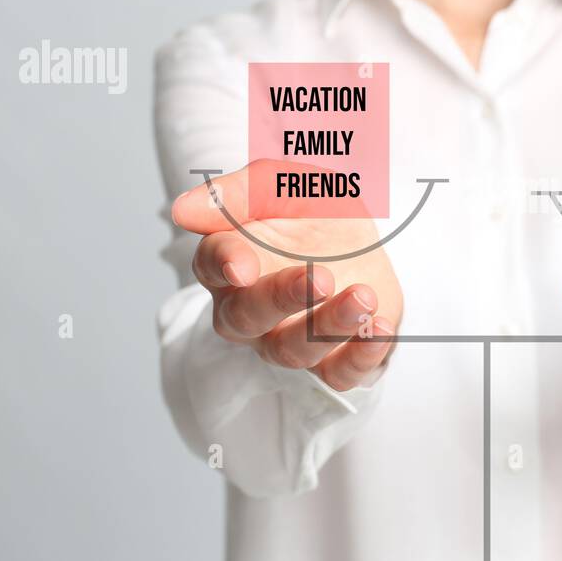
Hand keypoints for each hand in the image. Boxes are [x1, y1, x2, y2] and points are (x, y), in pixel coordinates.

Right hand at [171, 162, 400, 391]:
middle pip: (246, 316)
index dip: (224, 264)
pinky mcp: (331, 362)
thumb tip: (182, 210)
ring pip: (292, 350)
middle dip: (281, 298)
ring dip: (329, 326)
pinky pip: (339, 375)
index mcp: (230, 262)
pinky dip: (361, 356)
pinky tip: (379, 328)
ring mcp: (288, 340)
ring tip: (363, 297)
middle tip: (321, 278)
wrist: (365, 243)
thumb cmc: (310, 212)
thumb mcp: (281, 185)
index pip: (211, 265)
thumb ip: (237, 195)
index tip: (241, 264)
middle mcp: (249, 310)